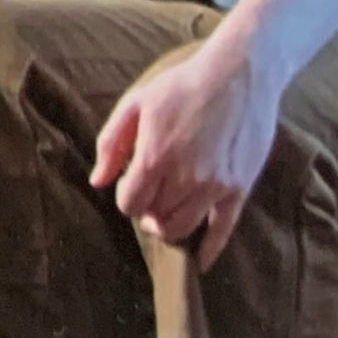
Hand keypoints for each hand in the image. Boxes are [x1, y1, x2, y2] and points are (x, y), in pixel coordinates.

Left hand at [89, 38, 284, 272]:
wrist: (239, 76)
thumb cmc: (182, 86)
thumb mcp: (137, 104)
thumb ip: (112, 144)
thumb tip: (98, 181)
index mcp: (156, 156)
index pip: (130, 203)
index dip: (127, 197)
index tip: (132, 183)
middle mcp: (186, 177)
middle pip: (155, 217)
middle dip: (147, 209)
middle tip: (150, 194)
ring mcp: (215, 186)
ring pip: (183, 228)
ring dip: (169, 226)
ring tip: (166, 213)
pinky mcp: (239, 189)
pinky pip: (223, 231)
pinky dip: (210, 250)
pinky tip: (201, 262)